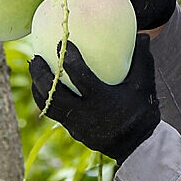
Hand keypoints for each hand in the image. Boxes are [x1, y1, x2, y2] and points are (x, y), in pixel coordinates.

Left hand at [29, 34, 160, 163]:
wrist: (138, 147)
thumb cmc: (142, 112)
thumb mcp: (145, 86)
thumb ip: (142, 60)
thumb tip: (143, 34)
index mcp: (102, 99)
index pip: (79, 75)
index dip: (68, 57)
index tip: (63, 42)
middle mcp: (85, 113)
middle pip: (53, 93)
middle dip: (40, 74)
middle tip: (35, 58)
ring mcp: (77, 125)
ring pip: (48, 105)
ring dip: (38, 87)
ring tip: (35, 71)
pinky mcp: (73, 131)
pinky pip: (54, 114)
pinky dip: (47, 99)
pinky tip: (46, 88)